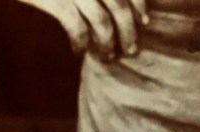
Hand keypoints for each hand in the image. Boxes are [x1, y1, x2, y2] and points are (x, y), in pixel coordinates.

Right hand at [20, 0, 148, 60]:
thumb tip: (113, 5)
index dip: (139, 4)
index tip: (144, 22)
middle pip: (120, 6)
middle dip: (129, 32)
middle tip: (130, 51)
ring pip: (103, 21)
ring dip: (108, 44)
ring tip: (108, 58)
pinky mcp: (55, 0)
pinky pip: (77, 28)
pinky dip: (81, 44)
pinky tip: (79, 52)